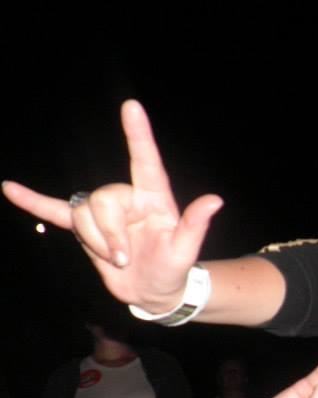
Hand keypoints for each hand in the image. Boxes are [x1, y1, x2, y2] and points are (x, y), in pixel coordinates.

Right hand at [1, 100, 223, 313]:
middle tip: (124, 258)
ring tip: (117, 260)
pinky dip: (33, 202)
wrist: (153, 291)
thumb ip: (196, 225)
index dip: (138, 134)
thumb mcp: (186, 251)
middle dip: (107, 235)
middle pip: (102, 201)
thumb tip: (215, 200)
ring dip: (94, 241)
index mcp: (155, 198)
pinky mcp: (85, 228)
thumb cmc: (173, 269)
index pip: (146, 161)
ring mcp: (105, 212)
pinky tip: (9, 189)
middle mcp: (129, 198)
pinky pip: (56, 210)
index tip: (131, 106)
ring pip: (83, 213)